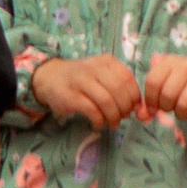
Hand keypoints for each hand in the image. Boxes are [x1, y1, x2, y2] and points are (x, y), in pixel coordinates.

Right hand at [26, 54, 145, 130]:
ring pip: (107, 101)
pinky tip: (98, 125)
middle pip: (119, 91)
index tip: (131, 108)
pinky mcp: (70, 96)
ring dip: (113, 117)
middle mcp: (94, 68)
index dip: (133, 98)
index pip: (128, 80)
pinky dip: (99, 121)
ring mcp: (81, 81)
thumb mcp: (102, 75)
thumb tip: (136, 106)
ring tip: (112, 124)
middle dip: (124, 109)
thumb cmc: (82, 79)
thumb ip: (119, 85)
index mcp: (106, 62)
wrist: (50, 78)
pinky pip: (92, 111)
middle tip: (122, 118)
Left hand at [141, 52, 186, 124]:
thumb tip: (141, 116)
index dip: (150, 99)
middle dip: (166, 107)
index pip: (152, 82)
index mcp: (170, 61)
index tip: (155, 107)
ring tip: (184, 110)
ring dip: (181, 114)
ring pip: (183, 104)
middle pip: (167, 95)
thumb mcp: (168, 82)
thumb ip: (152, 97)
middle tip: (172, 107)